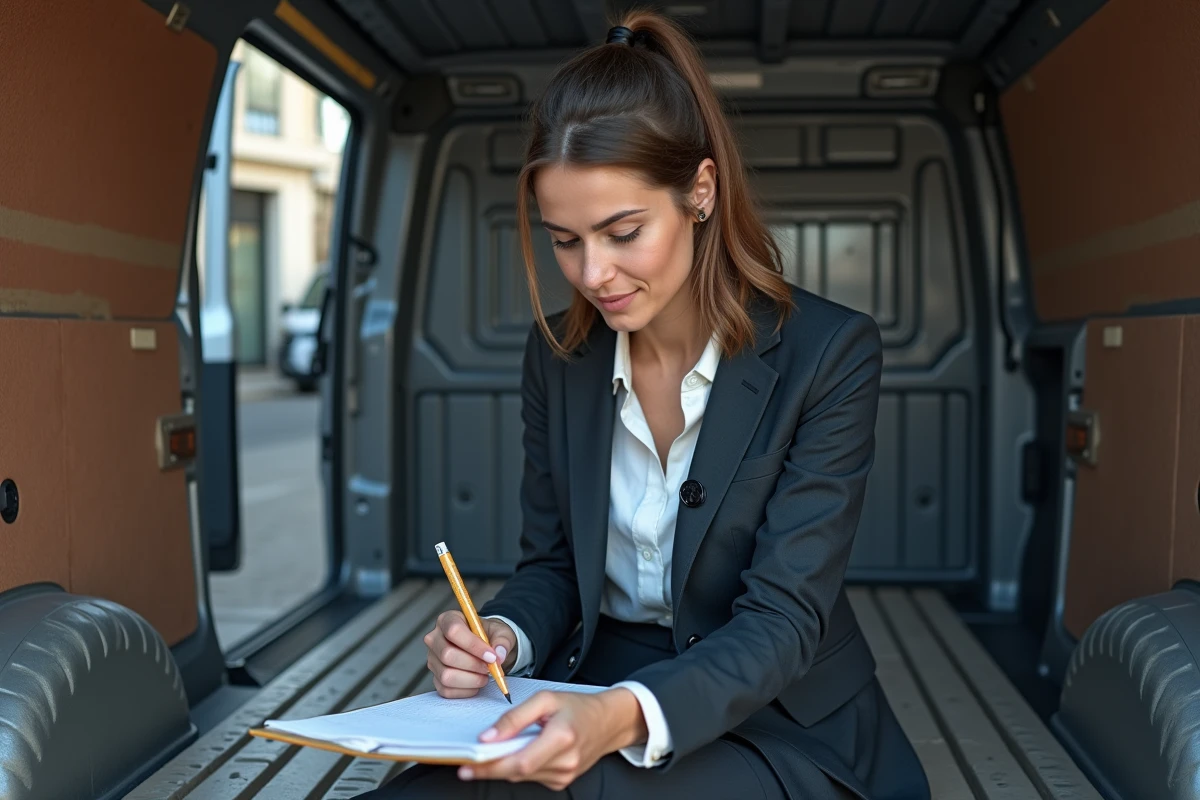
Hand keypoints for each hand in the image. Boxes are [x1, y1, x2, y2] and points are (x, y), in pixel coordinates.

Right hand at [424, 611, 516, 698]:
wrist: (486, 649)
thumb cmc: (490, 636)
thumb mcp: (501, 632)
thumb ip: (502, 641)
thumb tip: (499, 655)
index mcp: (448, 620)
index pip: (454, 631)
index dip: (473, 645)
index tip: (491, 656)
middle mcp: (434, 639)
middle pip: (447, 655)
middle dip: (473, 665)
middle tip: (490, 667)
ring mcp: (432, 659)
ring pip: (446, 675)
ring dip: (471, 679)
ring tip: (485, 675)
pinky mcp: (435, 678)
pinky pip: (447, 690)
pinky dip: (466, 690)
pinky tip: (477, 682)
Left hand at [459, 688, 647, 789]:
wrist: (608, 722)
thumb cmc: (577, 707)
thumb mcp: (545, 699)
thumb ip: (515, 718)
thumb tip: (489, 737)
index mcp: (562, 737)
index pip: (520, 761)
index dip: (492, 766)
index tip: (469, 765)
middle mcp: (565, 761)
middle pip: (518, 772)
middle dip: (490, 769)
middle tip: (467, 765)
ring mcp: (565, 775)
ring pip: (523, 776)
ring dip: (504, 767)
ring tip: (489, 756)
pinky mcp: (562, 781)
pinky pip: (532, 776)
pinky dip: (520, 767)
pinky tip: (516, 755)